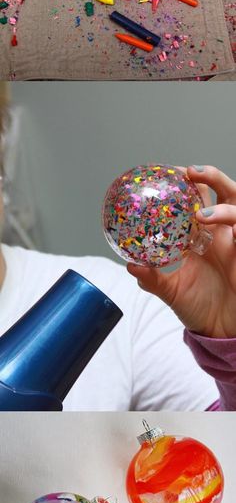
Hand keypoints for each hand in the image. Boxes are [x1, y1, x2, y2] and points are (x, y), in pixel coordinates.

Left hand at [127, 165, 235, 338]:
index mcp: (202, 234)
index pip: (198, 198)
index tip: (170, 172)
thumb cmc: (198, 306)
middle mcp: (222, 233)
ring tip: (203, 216)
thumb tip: (131, 264)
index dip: (189, 181)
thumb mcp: (171, 292)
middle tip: (191, 173)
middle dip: (212, 177)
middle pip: (224, 193)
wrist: (220, 330)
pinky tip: (235, 236)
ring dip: (224, 209)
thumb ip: (153, 278)